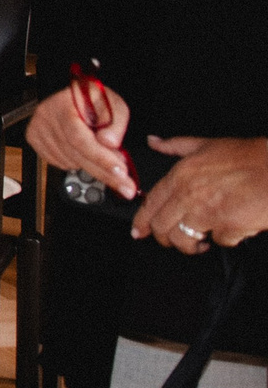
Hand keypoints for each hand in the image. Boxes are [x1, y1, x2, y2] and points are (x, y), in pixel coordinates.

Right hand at [26, 80, 134, 199]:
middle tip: (125, 183)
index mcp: (64, 104)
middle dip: (103, 172)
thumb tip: (109, 143)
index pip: (79, 138)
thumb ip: (116, 123)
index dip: (100, 158)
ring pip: (69, 161)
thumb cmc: (94, 100)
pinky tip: (83, 153)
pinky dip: (76, 163)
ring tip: (104, 158)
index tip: (120, 172)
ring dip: (91, 166)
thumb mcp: (114, 105)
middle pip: (75, 154)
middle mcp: (46, 116)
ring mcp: (38, 128)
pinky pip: (59, 163)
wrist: (74, 97)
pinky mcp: (34, 139)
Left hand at [132, 136, 267, 251]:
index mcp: (181, 175)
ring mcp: (208, 213)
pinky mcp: (229, 228)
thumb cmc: (249, 157)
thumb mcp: (207, 145)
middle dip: (165, 238)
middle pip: (162, 227)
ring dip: (191, 245)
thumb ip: (176, 146)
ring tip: (200, 241)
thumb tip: (154, 142)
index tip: (138, 231)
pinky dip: (224, 238)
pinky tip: (230, 229)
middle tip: (173, 240)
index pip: (150, 204)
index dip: (141, 221)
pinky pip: (219, 241)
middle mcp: (189, 195)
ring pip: (184, 240)